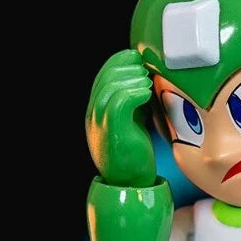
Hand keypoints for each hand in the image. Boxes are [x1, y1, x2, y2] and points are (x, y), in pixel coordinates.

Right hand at [85, 49, 156, 186]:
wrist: (129, 181)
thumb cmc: (134, 151)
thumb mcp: (132, 119)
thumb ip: (132, 99)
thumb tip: (146, 75)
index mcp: (96, 109)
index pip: (102, 74)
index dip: (119, 60)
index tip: (137, 58)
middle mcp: (93, 114)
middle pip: (105, 77)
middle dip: (126, 67)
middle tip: (144, 70)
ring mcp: (100, 123)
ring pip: (110, 87)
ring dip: (131, 79)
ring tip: (146, 82)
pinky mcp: (113, 132)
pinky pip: (119, 102)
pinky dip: (134, 93)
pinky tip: (146, 94)